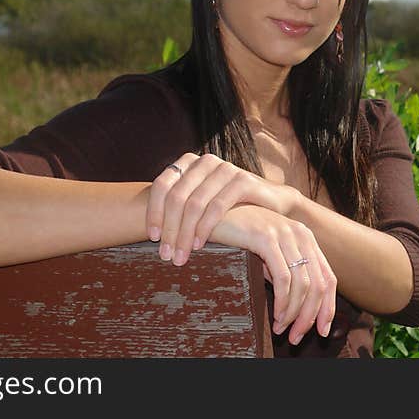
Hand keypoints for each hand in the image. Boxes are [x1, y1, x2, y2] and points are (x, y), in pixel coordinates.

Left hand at [147, 152, 299, 265]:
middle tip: (165, 255)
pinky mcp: (243, 180)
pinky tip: (198, 244)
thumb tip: (146, 229)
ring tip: (180, 256)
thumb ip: (178, 206)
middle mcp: (205, 162)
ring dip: (184, 233)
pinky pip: (217, 206)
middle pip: (177, 197)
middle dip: (169, 229)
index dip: (154, 211)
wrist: (273, 204)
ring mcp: (225, 169)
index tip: (153, 237)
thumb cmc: (231, 207)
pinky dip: (205, 228)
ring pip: (195, 204)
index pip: (163, 184)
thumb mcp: (200, 202)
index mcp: (189, 163)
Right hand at [209, 204, 336, 344]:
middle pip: (319, 284)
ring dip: (293, 313)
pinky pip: (283, 278)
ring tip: (281, 329)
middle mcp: (300, 234)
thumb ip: (283, 272)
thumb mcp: (267, 253)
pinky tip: (275, 314)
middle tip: (296, 337)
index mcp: (305, 237)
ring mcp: (285, 233)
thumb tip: (295, 307)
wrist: (211, 212)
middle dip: (310, 317)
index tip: (321, 331)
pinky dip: (282, 302)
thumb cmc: (238, 233)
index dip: (327, 308)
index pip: (328, 278)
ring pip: (303, 285)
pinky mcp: (266, 237)